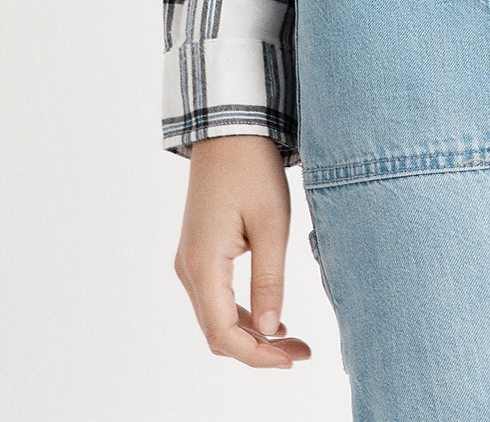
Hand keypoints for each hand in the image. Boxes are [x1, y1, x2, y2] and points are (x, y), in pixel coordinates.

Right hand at [174, 136, 312, 367]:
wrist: (230, 128)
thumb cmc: (252, 168)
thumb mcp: (272, 224)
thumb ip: (270, 281)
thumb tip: (269, 329)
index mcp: (204, 264)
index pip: (223, 333)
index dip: (257, 356)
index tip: (293, 360)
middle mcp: (189, 268)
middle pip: (217, 332)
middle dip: (258, 350)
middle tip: (301, 353)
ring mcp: (190, 260)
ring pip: (216, 317)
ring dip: (251, 334)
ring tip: (293, 340)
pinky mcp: (199, 251)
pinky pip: (215, 298)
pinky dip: (241, 313)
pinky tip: (271, 316)